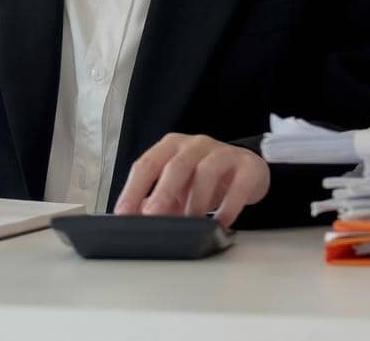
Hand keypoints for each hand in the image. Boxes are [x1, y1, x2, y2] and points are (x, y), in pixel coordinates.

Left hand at [113, 133, 269, 228]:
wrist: (246, 169)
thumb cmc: (203, 178)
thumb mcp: (177, 187)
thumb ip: (155, 200)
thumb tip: (134, 222)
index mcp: (170, 146)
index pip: (146, 164)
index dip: (133, 189)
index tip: (122, 214)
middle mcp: (194, 144)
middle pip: (175, 165)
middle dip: (162, 193)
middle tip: (152, 217)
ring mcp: (222, 152)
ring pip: (206, 172)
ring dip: (196, 201)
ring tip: (191, 224)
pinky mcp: (247, 166)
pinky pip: (237, 186)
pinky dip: (228, 207)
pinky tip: (221, 224)